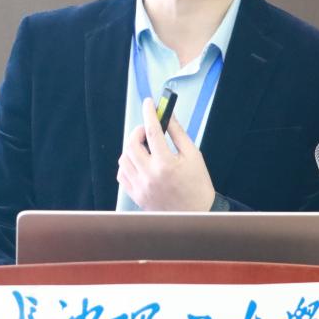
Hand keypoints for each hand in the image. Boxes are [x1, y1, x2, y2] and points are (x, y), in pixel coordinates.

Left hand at [117, 97, 216, 211]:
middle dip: (138, 131)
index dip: (149, 113)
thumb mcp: (193, 155)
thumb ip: (178, 133)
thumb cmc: (197, 185)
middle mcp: (149, 175)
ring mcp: (140, 187)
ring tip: (145, 147)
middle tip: (148, 130)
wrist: (196, 214)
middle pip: (132, 144)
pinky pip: (121, 174)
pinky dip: (127, 164)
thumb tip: (168, 115)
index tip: (149, 103)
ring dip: (131, 147)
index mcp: (166, 164)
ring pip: (124, 158)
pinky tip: (139, 162)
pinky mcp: (135, 195)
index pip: (152, 131)